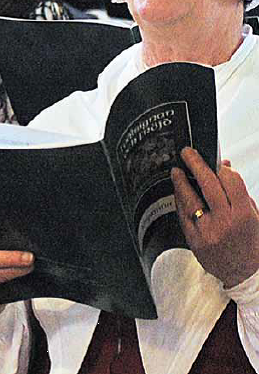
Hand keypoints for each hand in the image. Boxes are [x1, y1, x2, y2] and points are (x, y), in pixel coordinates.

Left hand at [172, 148, 258, 286]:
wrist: (247, 276)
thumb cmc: (253, 243)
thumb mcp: (254, 215)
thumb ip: (238, 191)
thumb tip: (224, 165)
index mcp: (244, 215)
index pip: (230, 181)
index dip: (221, 168)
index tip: (216, 163)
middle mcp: (225, 223)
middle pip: (207, 184)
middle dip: (195, 163)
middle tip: (187, 153)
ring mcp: (208, 233)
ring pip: (189, 199)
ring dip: (180, 181)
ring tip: (177, 171)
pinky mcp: (195, 242)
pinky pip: (183, 216)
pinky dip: (180, 202)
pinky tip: (178, 193)